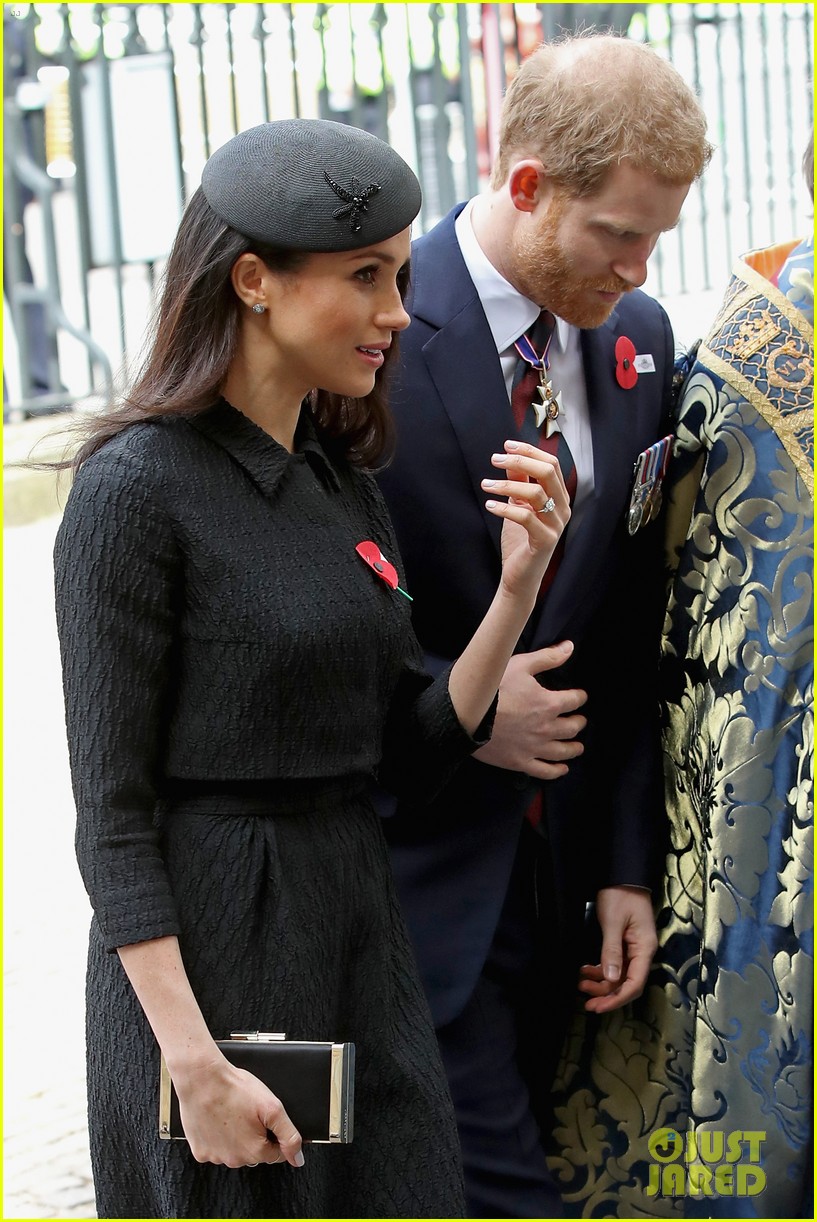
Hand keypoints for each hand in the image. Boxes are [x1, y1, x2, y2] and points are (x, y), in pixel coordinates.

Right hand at [174, 1053, 304, 1168]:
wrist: (201, 1079)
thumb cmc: (234, 1089)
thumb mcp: (272, 1107)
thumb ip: (289, 1135)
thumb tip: (297, 1159)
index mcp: (254, 1152)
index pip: (276, 1152)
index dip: (274, 1133)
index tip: (265, 1118)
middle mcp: (234, 1160)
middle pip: (255, 1151)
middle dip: (256, 1133)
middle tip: (248, 1112)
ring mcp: (215, 1157)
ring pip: (235, 1150)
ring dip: (236, 1136)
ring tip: (232, 1112)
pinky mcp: (200, 1151)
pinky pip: (215, 1147)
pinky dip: (218, 1137)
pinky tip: (218, 1119)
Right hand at [473, 641, 586, 778]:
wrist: (468, 715)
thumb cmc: (493, 688)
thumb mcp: (520, 664)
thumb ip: (547, 657)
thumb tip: (569, 647)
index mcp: (549, 704)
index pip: (574, 701)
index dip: (579, 697)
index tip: (580, 696)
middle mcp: (546, 728)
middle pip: (572, 728)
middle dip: (579, 723)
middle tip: (579, 721)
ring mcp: (534, 747)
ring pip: (563, 751)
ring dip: (574, 748)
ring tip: (578, 747)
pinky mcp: (520, 762)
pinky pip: (545, 771)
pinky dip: (557, 770)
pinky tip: (562, 768)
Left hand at [481, 440, 569, 599]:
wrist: (520, 576)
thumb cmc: (520, 540)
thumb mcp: (518, 505)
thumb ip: (518, 483)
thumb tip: (509, 457)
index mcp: (560, 497)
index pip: (551, 463)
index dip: (529, 451)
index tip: (506, 445)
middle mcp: (563, 508)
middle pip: (548, 472)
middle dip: (520, 461)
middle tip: (494, 459)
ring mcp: (556, 525)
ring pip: (535, 493)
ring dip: (506, 485)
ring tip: (486, 484)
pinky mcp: (545, 540)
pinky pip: (526, 516)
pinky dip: (505, 508)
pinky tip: (490, 505)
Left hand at [578, 886, 656, 1013]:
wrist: (622, 876)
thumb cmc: (620, 895)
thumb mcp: (613, 922)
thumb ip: (612, 951)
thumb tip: (611, 979)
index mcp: (644, 949)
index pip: (634, 983)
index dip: (617, 998)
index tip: (599, 1007)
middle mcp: (641, 953)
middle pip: (627, 983)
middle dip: (607, 995)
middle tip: (586, 1003)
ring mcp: (633, 949)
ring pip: (619, 976)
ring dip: (601, 983)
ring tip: (581, 983)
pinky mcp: (624, 944)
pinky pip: (615, 965)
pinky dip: (601, 970)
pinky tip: (586, 970)